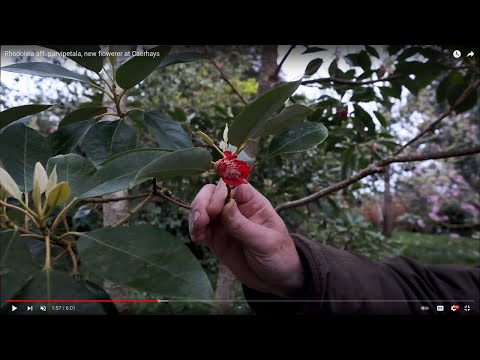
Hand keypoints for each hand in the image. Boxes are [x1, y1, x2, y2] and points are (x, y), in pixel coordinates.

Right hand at [189, 180, 304, 297]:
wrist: (276, 280)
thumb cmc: (279, 256)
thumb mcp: (265, 242)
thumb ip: (243, 225)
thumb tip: (226, 204)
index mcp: (253, 202)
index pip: (233, 184)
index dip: (220, 192)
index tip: (215, 210)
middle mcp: (236, 208)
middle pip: (212, 192)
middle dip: (202, 202)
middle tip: (201, 221)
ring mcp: (224, 222)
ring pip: (202, 208)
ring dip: (195, 215)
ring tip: (197, 231)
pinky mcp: (215, 238)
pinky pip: (199, 228)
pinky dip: (194, 230)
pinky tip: (197, 239)